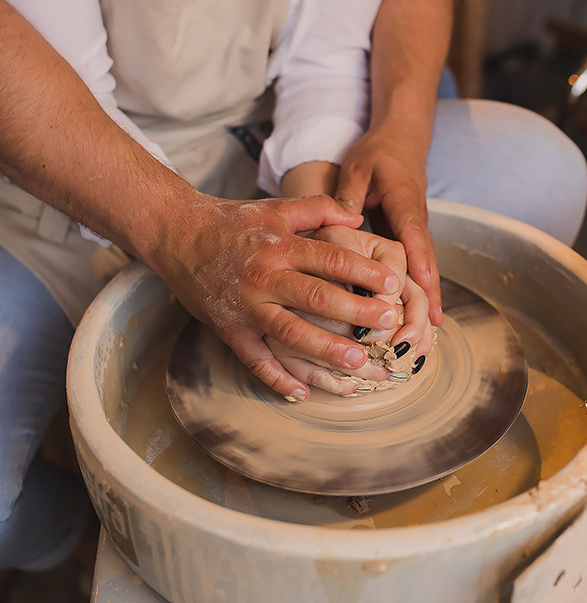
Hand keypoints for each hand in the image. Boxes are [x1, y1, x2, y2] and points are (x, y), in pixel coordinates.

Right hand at [152, 192, 403, 398]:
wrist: (178, 234)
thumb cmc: (232, 221)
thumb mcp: (275, 208)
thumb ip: (318, 209)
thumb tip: (358, 217)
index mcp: (281, 246)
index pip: (331, 259)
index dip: (364, 272)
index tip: (393, 284)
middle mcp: (266, 277)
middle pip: (318, 298)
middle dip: (356, 312)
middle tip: (388, 322)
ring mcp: (247, 307)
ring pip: (291, 333)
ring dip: (325, 350)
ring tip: (357, 362)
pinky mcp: (229, 329)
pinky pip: (255, 360)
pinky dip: (277, 380)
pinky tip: (303, 395)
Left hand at [335, 126, 443, 324]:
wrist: (403, 138)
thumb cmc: (378, 151)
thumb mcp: (358, 167)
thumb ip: (350, 194)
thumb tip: (341, 219)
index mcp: (404, 201)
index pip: (413, 234)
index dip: (419, 261)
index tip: (424, 285)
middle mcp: (416, 219)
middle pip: (426, 260)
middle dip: (430, 292)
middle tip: (431, 324)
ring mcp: (416, 229)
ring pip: (425, 266)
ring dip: (428, 297)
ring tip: (430, 331)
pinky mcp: (411, 235)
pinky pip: (418, 265)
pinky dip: (420, 289)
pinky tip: (419, 316)